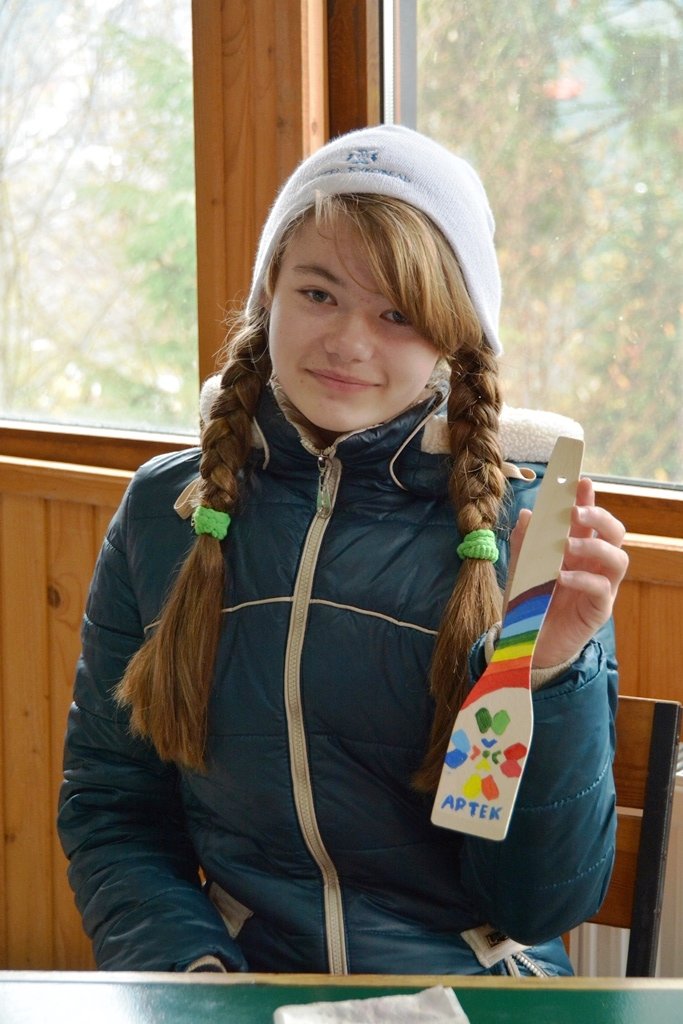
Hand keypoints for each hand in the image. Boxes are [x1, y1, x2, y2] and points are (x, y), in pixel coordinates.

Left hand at [507, 477, 628, 668]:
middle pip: (614, 532)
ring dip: (593, 546)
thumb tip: (528, 514)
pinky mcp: (599, 608)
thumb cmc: (528, 601)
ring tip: (566, 547)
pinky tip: (562, 576)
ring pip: (618, 557)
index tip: (580, 481)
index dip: (588, 498)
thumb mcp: (520, 567)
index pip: (589, 518)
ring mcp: (601, 585)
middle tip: (576, 512)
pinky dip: (582, 578)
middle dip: (599, 516)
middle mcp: (594, 563)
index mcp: (577, 548)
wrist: (524, 639)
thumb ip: (524, 542)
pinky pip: (602, 588)